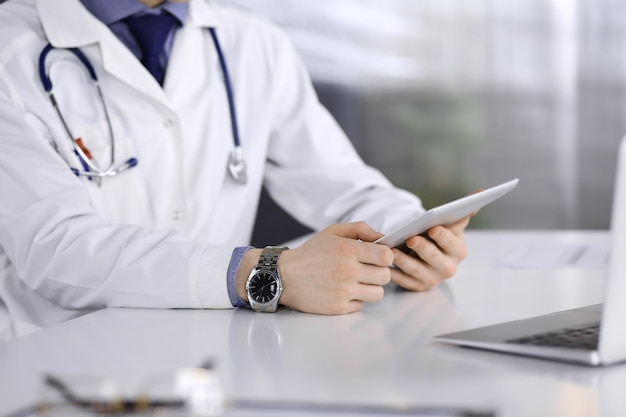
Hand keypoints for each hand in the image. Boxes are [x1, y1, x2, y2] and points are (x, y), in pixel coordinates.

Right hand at [278, 222, 393, 314]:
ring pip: (377, 293)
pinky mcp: (338, 307)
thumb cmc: (310, 253)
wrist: (284, 276)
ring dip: (370, 287)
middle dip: (379, 272)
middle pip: (385, 276)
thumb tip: (383, 238)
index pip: (386, 256)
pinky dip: (355, 299)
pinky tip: (343, 291)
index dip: (385, 256)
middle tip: (366, 270)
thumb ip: (360, 229)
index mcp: (347, 250)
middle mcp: (347, 271)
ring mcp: (343, 291)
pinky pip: (361, 305)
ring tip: (356, 281)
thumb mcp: (332, 232)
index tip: (377, 257)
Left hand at [389, 214, 471, 290]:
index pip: (451, 244)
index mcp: (458, 251)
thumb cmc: (437, 237)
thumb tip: (480, 192)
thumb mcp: (450, 226)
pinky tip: (385, 265)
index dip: (443, 237)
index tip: (433, 228)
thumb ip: (461, 212)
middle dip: (423, 248)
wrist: (428, 254)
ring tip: (392, 251)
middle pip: (435, 259)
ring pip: (417, 270)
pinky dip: (394, 273)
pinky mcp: (417, 286)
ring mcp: (432, 279)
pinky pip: (403, 281)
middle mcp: (448, 268)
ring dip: (404, 261)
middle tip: (411, 238)